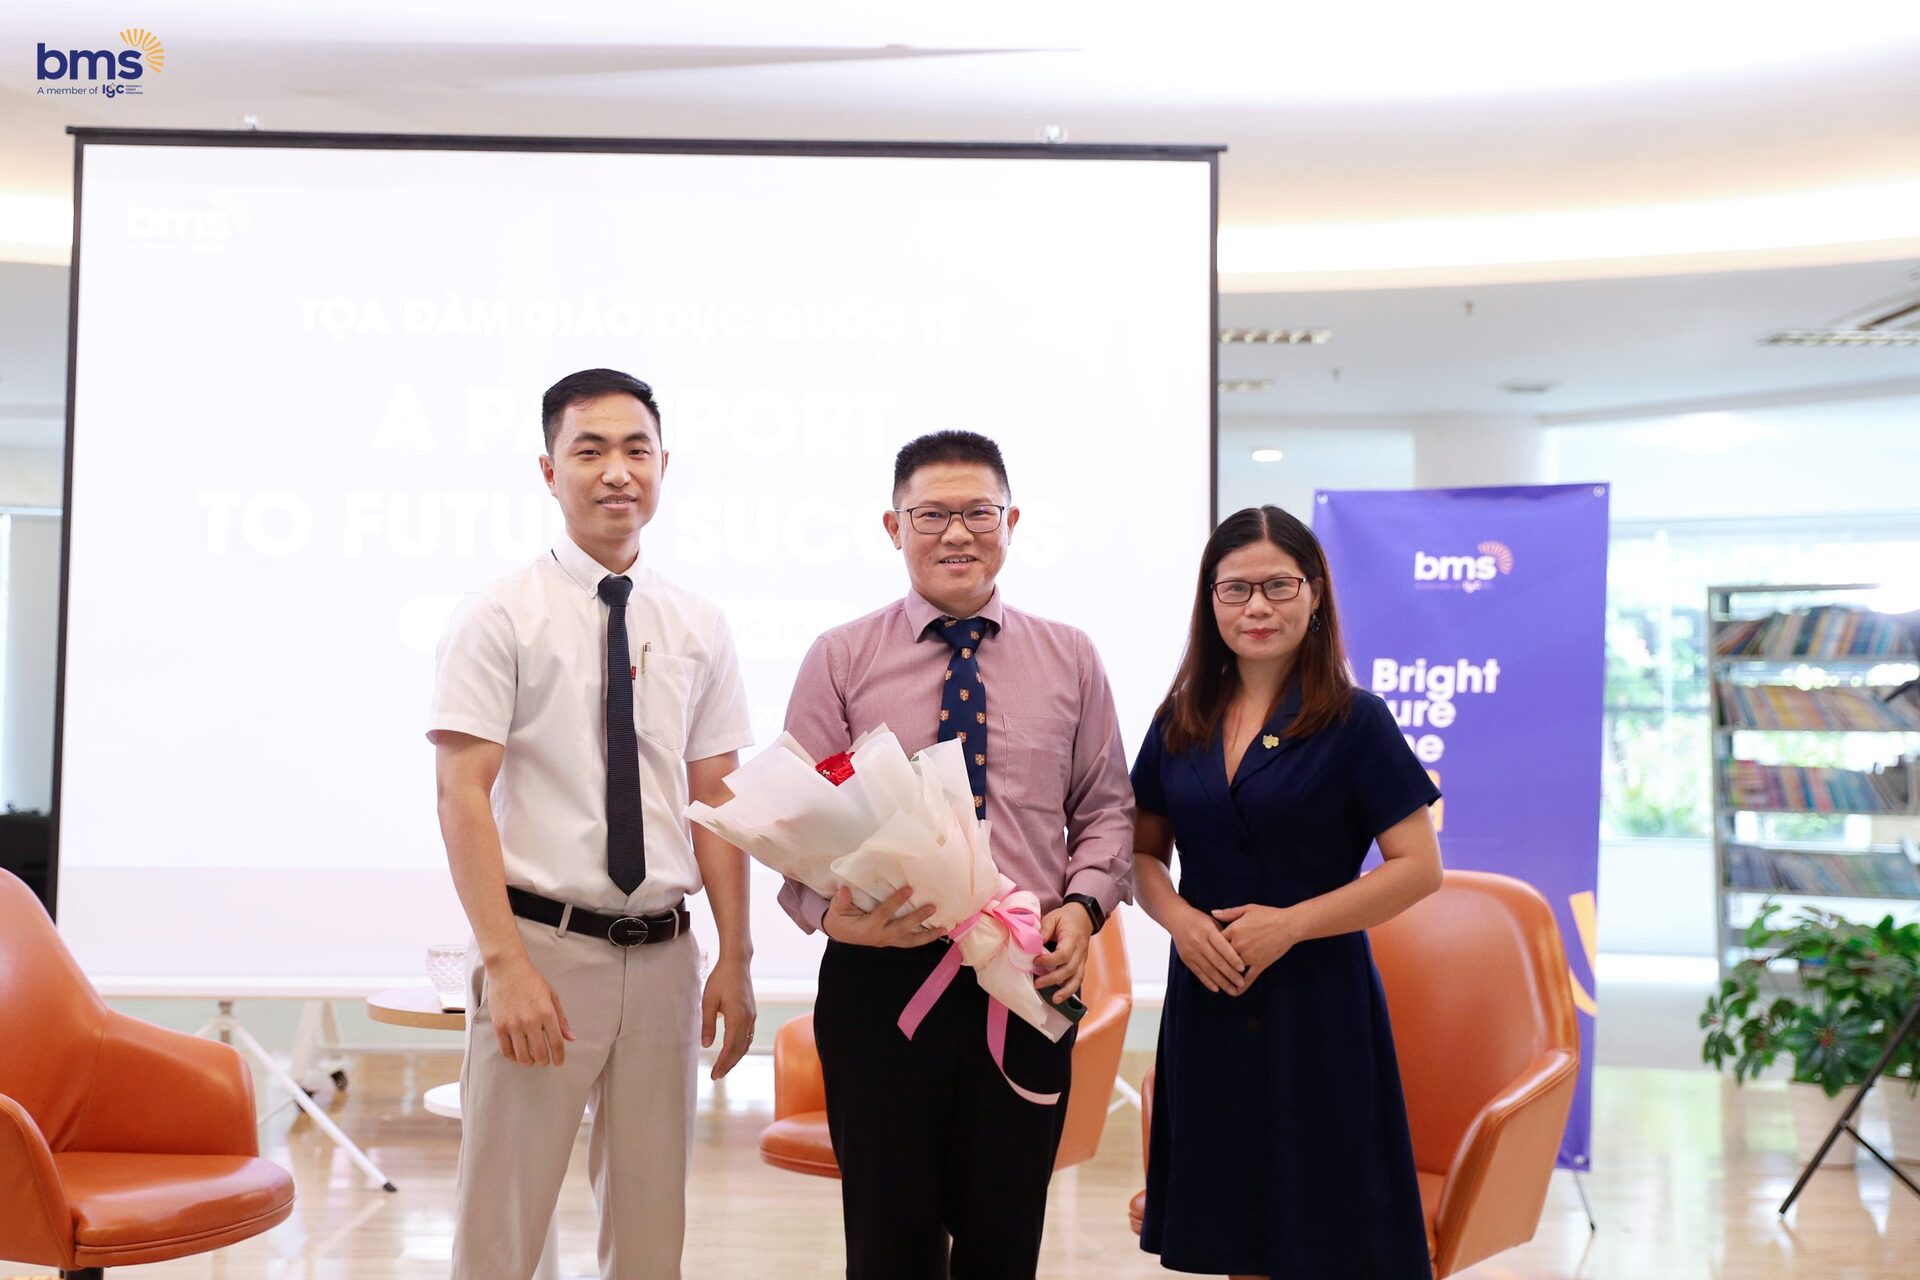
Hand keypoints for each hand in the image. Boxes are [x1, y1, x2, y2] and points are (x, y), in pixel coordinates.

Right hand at [487, 956, 574, 1065]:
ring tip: (531, 1059)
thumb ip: (562, 1019)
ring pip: (522, 1056)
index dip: (559, 1057)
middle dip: (544, 1061)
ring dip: (528, 1062)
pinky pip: (506, 1050)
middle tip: (544, 1061)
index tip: (559, 1062)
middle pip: (540, 1053)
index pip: (557, 1043)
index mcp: (547, 1013)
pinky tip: (517, 1055)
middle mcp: (531, 1021)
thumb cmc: (532, 981)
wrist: (508, 969)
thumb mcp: (552, 996)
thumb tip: (571, 1038)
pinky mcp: (499, 1026)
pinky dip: (513, 1057)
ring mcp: (513, 1025)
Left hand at [701, 954, 756, 1079]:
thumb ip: (708, 1024)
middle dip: (728, 1064)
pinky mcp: (752, 1013)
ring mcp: (752, 1016)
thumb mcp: (708, 1001)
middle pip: (740, 1049)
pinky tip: (733, 1051)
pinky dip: (741, 1047)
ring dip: (735, 1057)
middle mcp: (748, 1019)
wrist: (737, 963)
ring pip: (746, 1044)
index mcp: (737, 1017)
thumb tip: (706, 1045)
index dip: (723, 1063)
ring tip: (724, 1067)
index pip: (730, 1047)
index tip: (714, 1074)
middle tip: (717, 1076)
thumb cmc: (720, 979)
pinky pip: (748, 1036)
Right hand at [821, 884, 942, 947]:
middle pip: (902, 929)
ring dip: (928, 936)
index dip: (896, 902)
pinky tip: (937, 932)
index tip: (909, 889)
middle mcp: (880, 936)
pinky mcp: (892, 941)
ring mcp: (888, 941)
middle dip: (918, 919)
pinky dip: (924, 938)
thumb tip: (844, 890)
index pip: (884, 913)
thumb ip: (840, 901)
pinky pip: (910, 941)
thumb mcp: (836, 910)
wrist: (841, 934)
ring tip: (944, 929)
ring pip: (910, 941)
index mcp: (868, 927)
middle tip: (932, 907)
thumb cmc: (840, 918)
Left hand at [1035, 900, 1094, 1003]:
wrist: (1084, 917)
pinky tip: (1061, 996)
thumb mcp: (1053, 917)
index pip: (1064, 954)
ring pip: (1077, 978)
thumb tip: (1033, 942)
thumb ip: (1044, 929)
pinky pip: (1078, 979)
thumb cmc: (1066, 918)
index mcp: (1072, 938)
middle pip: (1069, 969)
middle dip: (1053, 979)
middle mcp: (1079, 951)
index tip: (1036, 961)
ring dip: (1066, 991)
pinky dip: (1070, 989)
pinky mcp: (1081, 964)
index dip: (1049, 961)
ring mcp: (1082, 959)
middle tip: (1037, 984)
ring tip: (1054, 1000)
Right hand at [1168, 904, 1247, 994]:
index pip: (1223, 947)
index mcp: (1208, 930)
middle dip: (1230, 974)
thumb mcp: (1213, 921)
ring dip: (1221, 982)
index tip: (1243, 969)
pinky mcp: (1186, 959)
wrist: (1176, 918)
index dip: (1233, 959)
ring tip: (1233, 991)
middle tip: (1241, 983)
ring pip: (1208, 970)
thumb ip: (1225, 934)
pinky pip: (1198, 973)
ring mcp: (1191, 952)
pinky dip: (1208, 982)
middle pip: (1217, 961)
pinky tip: (1217, 989)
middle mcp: (1198, 941)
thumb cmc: (1199, 919)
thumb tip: (1240, 949)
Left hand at [1210, 904, 1301, 986]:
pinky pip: (1249, 978)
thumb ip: (1229, 913)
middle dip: (1212, 963)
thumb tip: (1213, 913)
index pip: (1214, 940)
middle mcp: (1239, 945)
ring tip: (1217, 984)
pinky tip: (1235, 992)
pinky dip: (1241, 987)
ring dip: (1224, 977)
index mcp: (1233, 930)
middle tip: (1205, 969)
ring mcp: (1249, 956)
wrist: (1289, 925)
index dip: (1209, 945)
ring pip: (1231, 969)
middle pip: (1220, 957)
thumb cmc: (1268, 915)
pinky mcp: (1260, 964)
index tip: (1205, 948)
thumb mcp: (1247, 909)